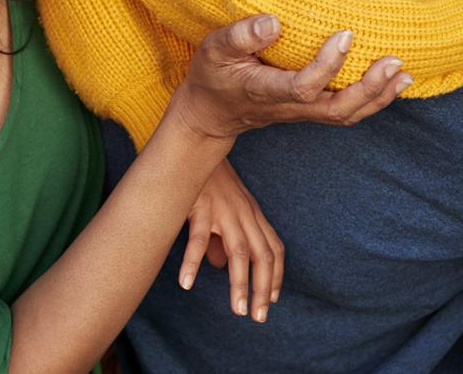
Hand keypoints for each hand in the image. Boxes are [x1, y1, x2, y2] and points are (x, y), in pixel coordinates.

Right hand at [163, 14, 411, 143]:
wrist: (211, 113)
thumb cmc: (213, 75)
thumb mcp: (213, 50)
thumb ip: (240, 35)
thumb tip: (274, 22)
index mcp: (266, 90)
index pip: (303, 87)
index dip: (327, 65)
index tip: (346, 34)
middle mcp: (290, 106)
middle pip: (337, 109)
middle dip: (369, 88)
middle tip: (393, 61)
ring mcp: (303, 113)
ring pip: (347, 115)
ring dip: (379, 96)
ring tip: (403, 73)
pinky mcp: (312, 110)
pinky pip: (348, 112)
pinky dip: (376, 100)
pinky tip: (395, 82)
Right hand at [180, 160, 284, 321]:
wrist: (195, 145)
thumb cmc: (208, 181)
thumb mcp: (223, 209)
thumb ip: (223, 239)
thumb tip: (222, 266)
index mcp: (252, 215)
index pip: (274, 249)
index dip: (275, 275)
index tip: (271, 300)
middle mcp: (245, 215)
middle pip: (262, 256)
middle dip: (262, 289)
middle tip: (258, 317)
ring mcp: (225, 211)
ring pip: (239, 252)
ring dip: (240, 284)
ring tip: (237, 310)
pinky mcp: (201, 207)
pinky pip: (197, 238)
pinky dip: (192, 262)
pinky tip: (186, 283)